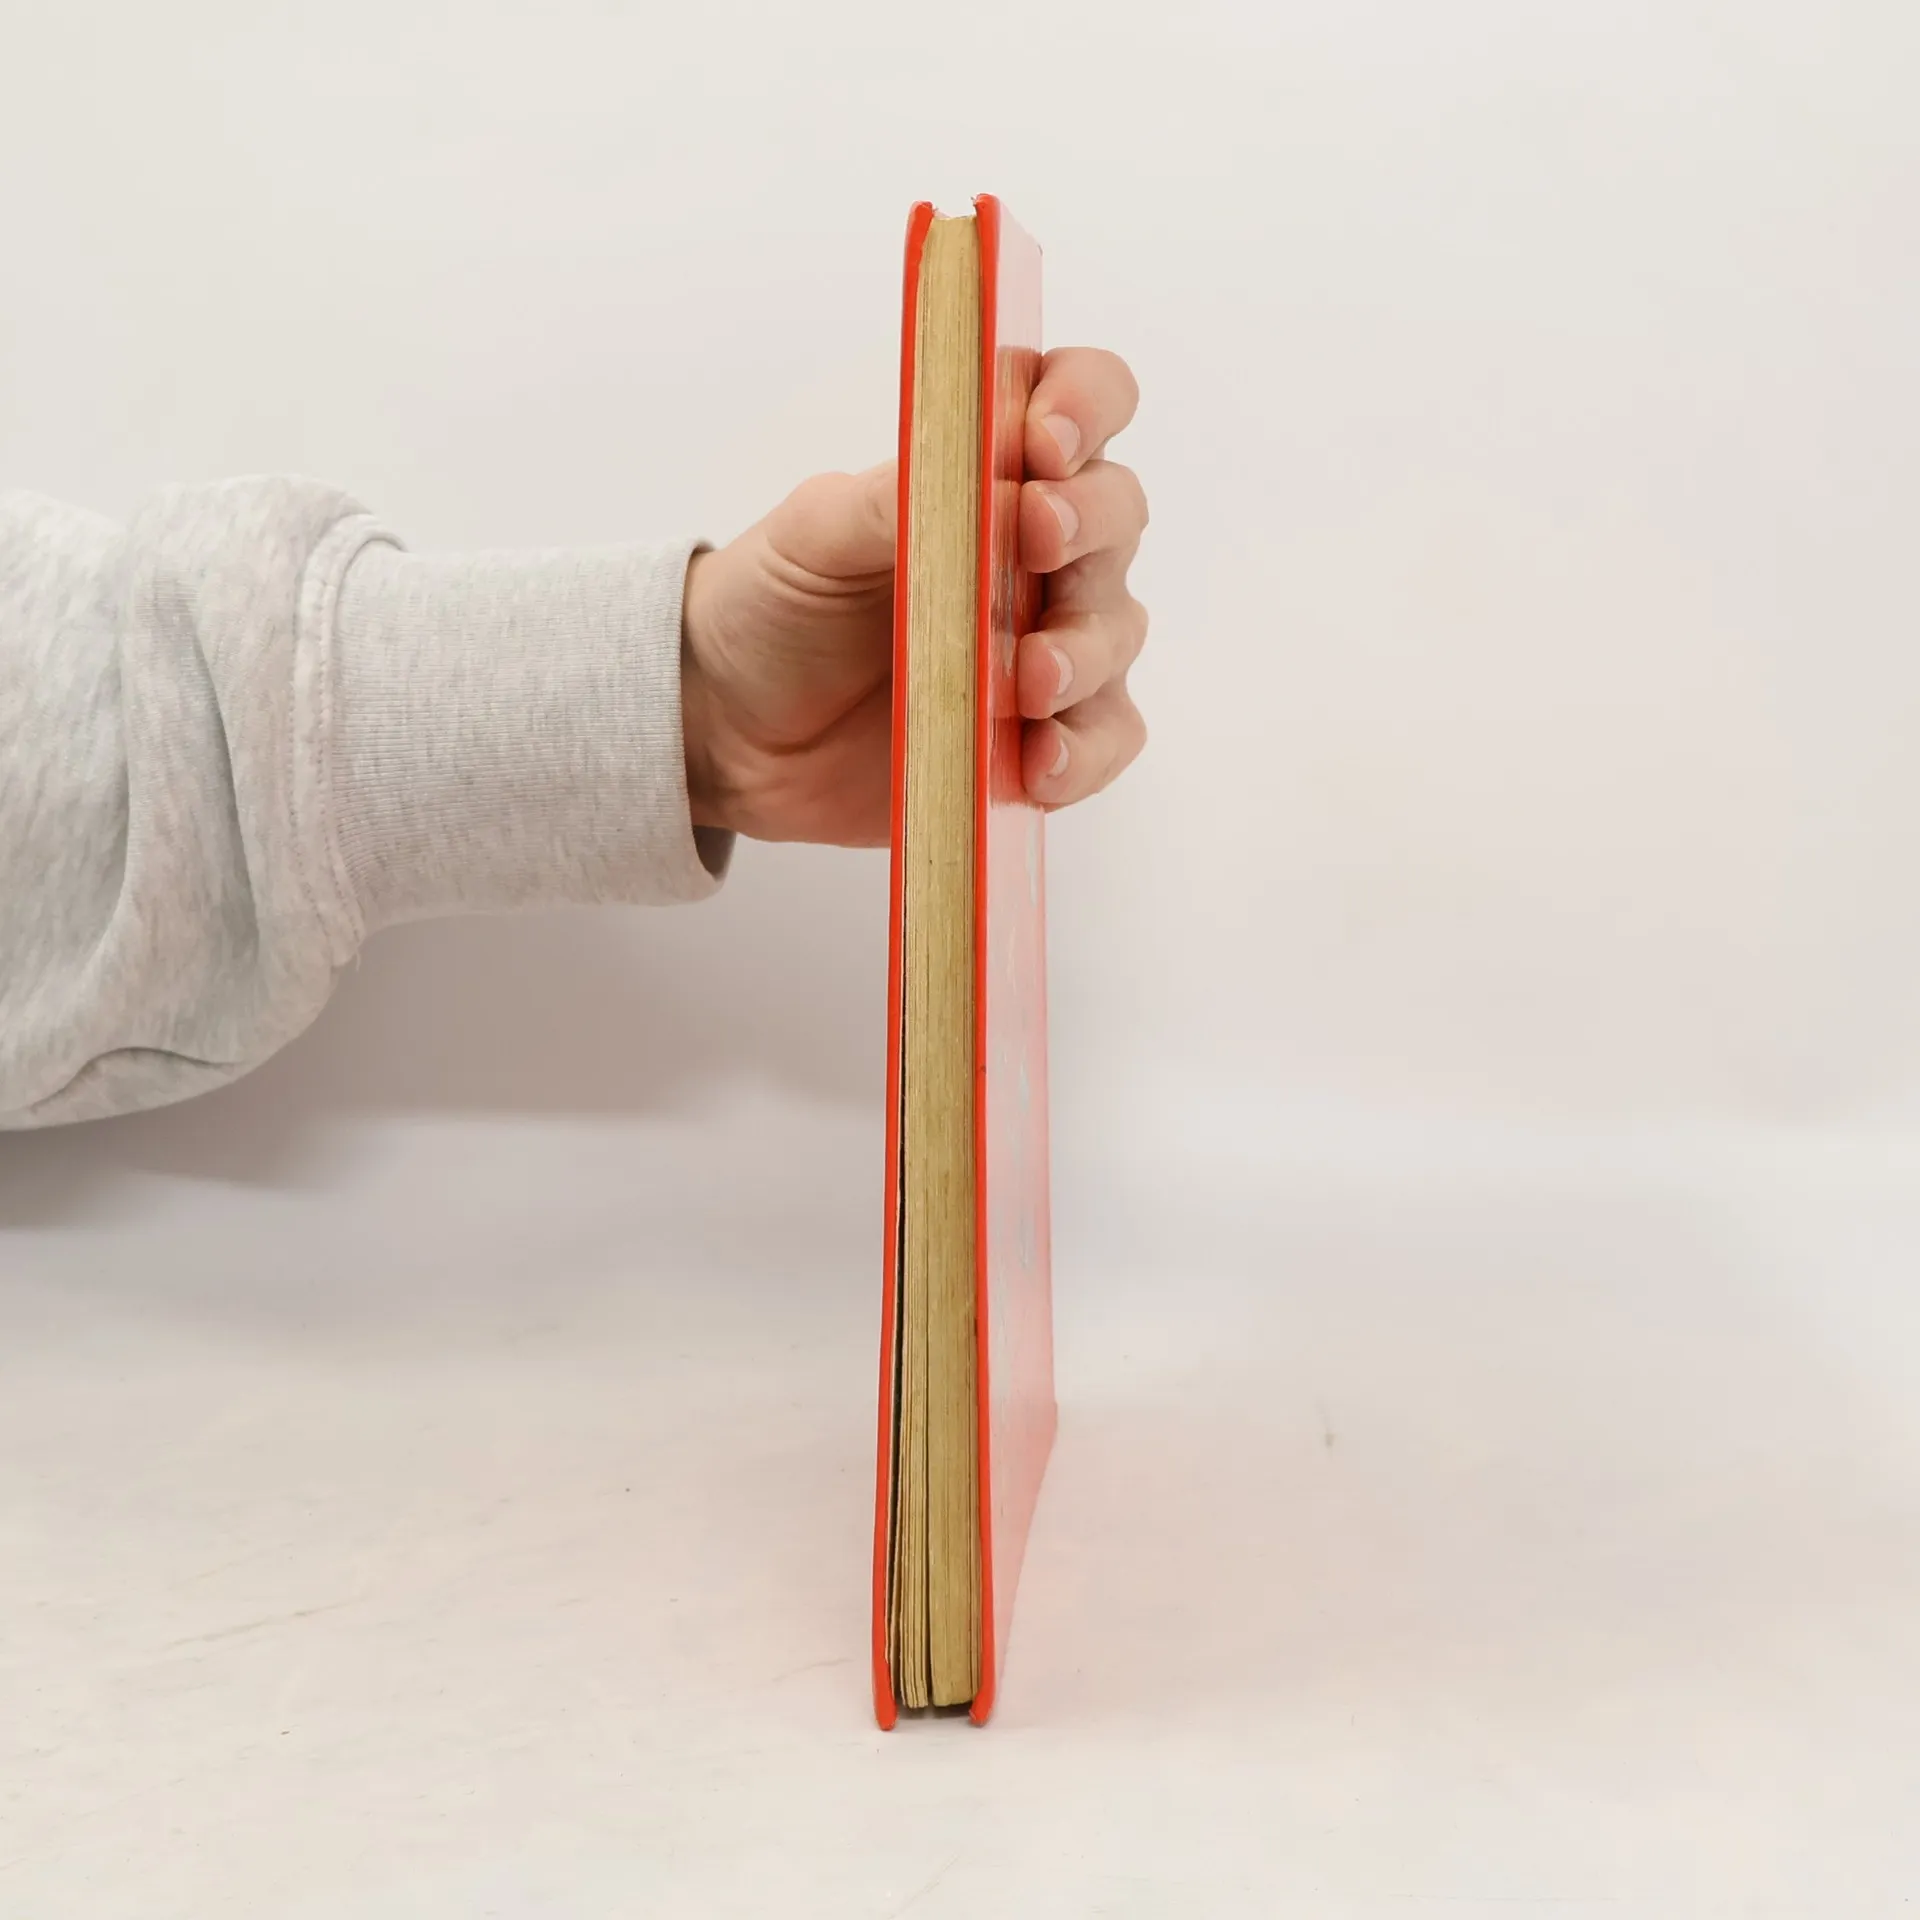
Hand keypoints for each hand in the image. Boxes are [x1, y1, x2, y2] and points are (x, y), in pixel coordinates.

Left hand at [680, 347, 1147, 845]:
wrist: (733, 726)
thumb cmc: (777, 602)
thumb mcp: (813, 533)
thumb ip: (895, 498)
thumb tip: (986, 477)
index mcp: (992, 470)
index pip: (1082, 401)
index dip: (1084, 404)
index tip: (1045, 441)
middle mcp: (1039, 551)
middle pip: (1116, 514)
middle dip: (1089, 522)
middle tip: (1039, 539)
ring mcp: (1048, 645)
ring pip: (1115, 632)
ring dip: (1083, 651)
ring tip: (1032, 683)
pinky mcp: (1040, 737)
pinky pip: (1102, 741)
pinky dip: (1082, 753)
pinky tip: (1036, 763)